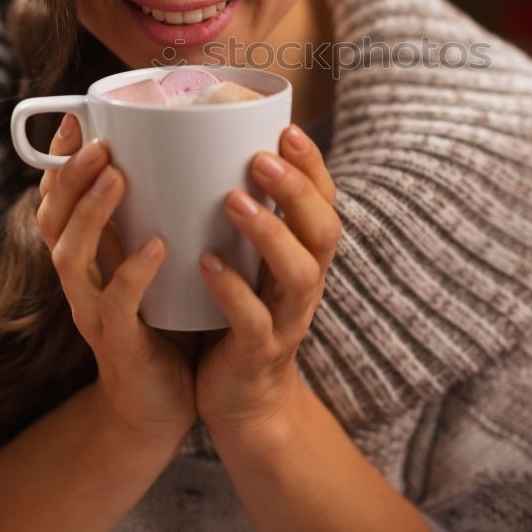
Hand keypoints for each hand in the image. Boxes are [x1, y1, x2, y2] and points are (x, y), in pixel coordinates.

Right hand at [37, 114, 197, 447]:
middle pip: (53, 220)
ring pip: (71, 257)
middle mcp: (82, 277)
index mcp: (90, 253)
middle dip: (71, 177)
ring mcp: (93, 311)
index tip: (78, 118)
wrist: (161, 402)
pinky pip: (117, 306)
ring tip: (116, 178)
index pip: (60, 198)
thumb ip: (161, 215)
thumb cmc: (166, 317)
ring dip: (91, 214)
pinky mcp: (118, 343)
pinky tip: (156, 246)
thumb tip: (195, 153)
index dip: (62, 160)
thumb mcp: (155, 258)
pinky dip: (133, 273)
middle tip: (98, 142)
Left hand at [195, 124, 340, 434]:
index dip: (313, 166)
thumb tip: (212, 151)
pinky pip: (253, 323)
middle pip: (324, 231)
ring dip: (270, 234)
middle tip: (261, 157)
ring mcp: (287, 320)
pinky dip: (232, 291)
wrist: (245, 402)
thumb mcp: (254, 264)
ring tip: (234, 201)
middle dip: (297, 191)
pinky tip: (207, 264)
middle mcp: (306, 284)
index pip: (325, 202)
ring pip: (298, 274)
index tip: (287, 129)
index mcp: (306, 256)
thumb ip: (248, 219)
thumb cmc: (241, 315)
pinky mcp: (259, 354)